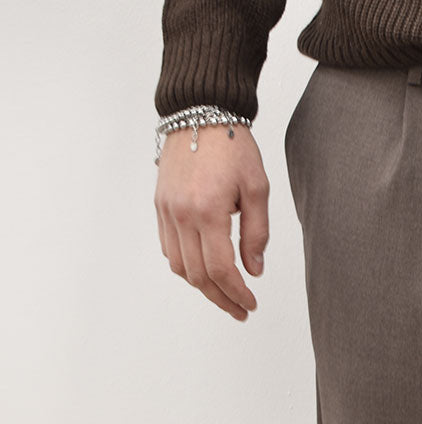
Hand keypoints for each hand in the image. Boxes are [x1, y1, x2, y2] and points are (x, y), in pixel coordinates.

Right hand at [154, 123, 268, 320]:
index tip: (250, 304)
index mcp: (208, 211)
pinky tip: (205, 270)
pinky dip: (186, 267)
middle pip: (199, 276)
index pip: (221, 269)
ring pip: (180, 267)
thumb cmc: (232, 147)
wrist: (200, 113)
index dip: (237, 294)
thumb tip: (254, 270)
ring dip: (203, 287)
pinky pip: (169, 249)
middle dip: (222, 299)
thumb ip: (257, 234)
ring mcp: (167, 211)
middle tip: (240, 310)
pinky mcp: (161, 206)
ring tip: (225, 295)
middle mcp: (182, 214)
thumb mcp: (257, 189)